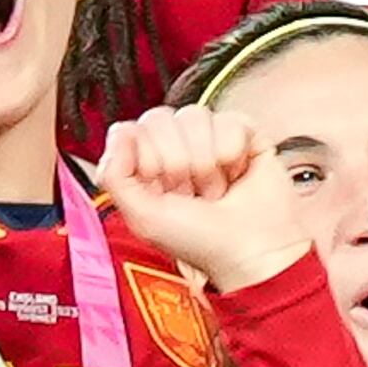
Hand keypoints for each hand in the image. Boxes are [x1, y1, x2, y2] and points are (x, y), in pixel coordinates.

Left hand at [83, 105, 308, 290]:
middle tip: (191, 193)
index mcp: (146, 165)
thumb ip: (114, 176)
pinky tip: (237, 175)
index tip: (162, 189)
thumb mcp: (142, 218)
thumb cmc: (202, 243)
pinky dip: (234, 151)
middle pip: (158, 118)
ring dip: (206, 160)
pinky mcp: (244, 135)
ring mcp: (209, 140)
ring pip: (194, 115)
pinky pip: (230, 120)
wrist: (253, 251)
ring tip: (216, 189)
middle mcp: (175, 149)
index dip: (146, 159)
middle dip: (176, 162)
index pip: (130, 131)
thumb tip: (120, 133)